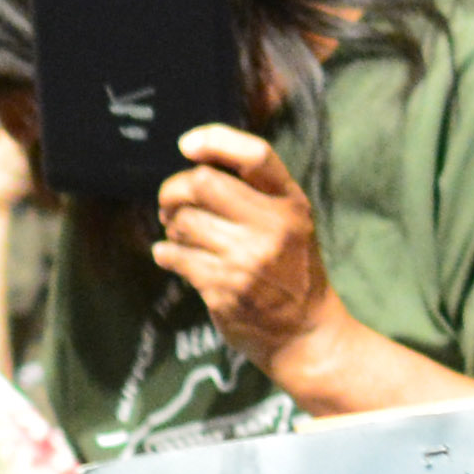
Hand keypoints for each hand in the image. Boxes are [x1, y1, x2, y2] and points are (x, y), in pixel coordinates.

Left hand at [151, 122, 359, 382]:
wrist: (306, 332)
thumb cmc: (291, 268)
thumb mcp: (291, 222)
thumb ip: (255, 190)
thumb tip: (192, 156)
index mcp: (291, 204)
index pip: (255, 156)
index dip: (215, 141)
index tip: (188, 146)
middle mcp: (274, 228)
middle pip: (202, 183)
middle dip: (174, 189)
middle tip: (171, 202)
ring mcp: (249, 260)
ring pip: (183, 221)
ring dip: (172, 227)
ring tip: (183, 236)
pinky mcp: (225, 288)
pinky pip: (175, 255)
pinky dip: (167, 254)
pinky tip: (175, 258)